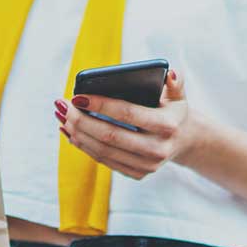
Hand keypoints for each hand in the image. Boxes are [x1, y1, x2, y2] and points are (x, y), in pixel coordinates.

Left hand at [55, 68, 195, 179]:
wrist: (184, 140)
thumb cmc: (172, 110)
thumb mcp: (178, 94)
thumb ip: (175, 82)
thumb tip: (169, 73)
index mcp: (167, 125)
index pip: (127, 113)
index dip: (100, 105)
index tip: (78, 96)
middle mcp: (158, 149)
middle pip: (110, 136)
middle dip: (81, 120)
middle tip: (63, 106)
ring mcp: (147, 165)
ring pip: (103, 151)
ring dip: (77, 134)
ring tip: (62, 117)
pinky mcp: (137, 174)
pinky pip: (104, 160)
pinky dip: (83, 146)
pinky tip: (70, 132)